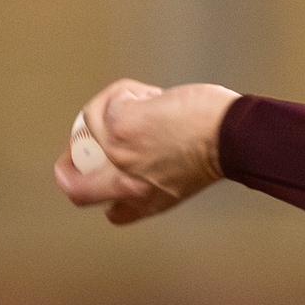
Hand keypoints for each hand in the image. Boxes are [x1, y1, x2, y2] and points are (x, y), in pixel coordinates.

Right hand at [54, 79, 239, 223]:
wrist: (236, 136)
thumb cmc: (222, 148)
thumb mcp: (183, 180)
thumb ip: (153, 179)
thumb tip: (131, 154)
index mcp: (148, 202)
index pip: (112, 212)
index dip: (102, 195)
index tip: (110, 178)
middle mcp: (127, 185)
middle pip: (72, 186)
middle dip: (68, 164)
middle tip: (93, 138)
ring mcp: (118, 155)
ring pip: (86, 127)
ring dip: (113, 107)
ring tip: (148, 104)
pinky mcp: (118, 127)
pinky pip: (105, 102)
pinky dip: (128, 92)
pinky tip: (154, 96)